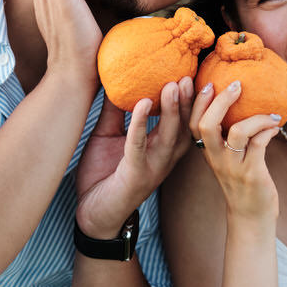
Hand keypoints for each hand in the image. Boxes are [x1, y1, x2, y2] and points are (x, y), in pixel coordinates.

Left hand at [75, 77, 196, 237]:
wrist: (92, 214)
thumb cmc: (103, 174)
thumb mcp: (109, 135)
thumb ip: (115, 110)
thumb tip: (114, 77)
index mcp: (162, 147)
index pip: (183, 119)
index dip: (190, 98)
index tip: (194, 71)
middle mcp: (164, 157)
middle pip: (185, 126)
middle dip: (190, 100)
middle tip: (191, 74)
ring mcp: (152, 167)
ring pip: (169, 135)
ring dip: (172, 109)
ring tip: (174, 85)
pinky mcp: (134, 174)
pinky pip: (139, 146)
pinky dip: (141, 124)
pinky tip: (142, 104)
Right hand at [190, 80, 281, 223]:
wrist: (251, 218)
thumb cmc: (243, 184)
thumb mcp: (229, 160)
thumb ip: (229, 138)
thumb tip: (243, 107)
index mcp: (209, 153)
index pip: (193, 124)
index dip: (198, 102)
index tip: (209, 83)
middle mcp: (217, 159)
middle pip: (207, 125)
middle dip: (221, 101)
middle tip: (237, 85)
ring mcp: (234, 167)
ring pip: (238, 132)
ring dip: (257, 117)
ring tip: (271, 115)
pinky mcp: (252, 174)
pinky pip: (260, 144)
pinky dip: (269, 130)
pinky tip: (276, 128)